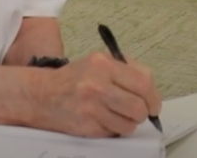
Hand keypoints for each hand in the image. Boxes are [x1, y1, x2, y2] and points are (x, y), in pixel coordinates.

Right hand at [29, 51, 161, 137]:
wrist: (43, 95)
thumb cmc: (74, 79)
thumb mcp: (98, 62)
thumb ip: (125, 69)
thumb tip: (150, 88)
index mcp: (103, 64)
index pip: (143, 82)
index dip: (153, 96)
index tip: (154, 104)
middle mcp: (97, 85)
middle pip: (139, 107)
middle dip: (143, 112)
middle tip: (139, 112)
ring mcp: (91, 107)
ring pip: (128, 124)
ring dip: (129, 123)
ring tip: (119, 115)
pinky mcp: (87, 126)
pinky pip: (114, 133)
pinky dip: (114, 129)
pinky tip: (105, 120)